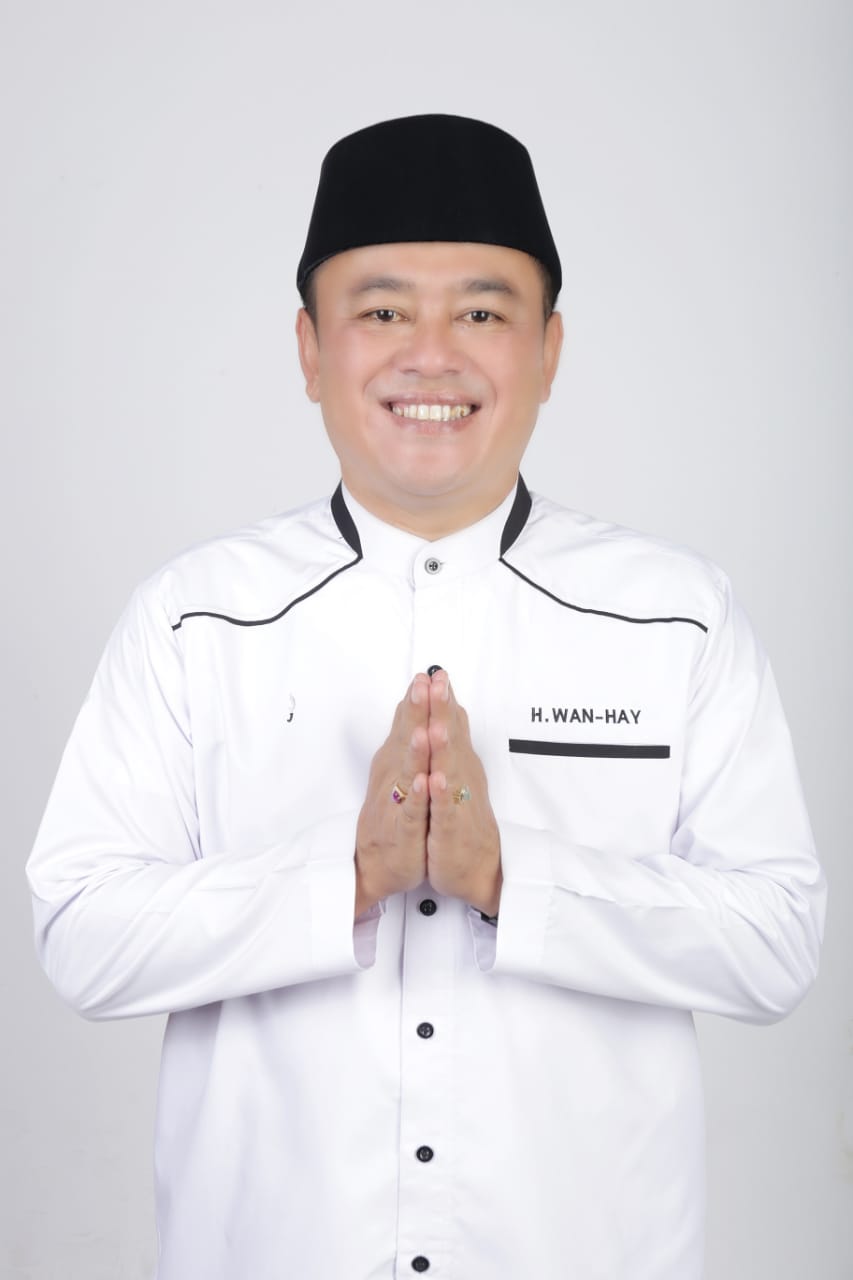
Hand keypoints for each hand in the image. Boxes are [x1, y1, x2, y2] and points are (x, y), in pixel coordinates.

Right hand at [354, 675, 429, 915]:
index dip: (420, 700)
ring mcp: (398, 804)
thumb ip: (406, 740)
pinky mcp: (405, 832)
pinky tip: (425, 783)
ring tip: (422, 729)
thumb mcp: (400, 774)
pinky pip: (412, 813)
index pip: (408, 725)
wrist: (378, 866)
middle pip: (405, 739)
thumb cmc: (394, 816)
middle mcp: (394, 779)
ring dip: (415, 750)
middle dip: (416, 711)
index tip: (430, 672)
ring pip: (407, 773)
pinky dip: (418, 797)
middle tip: (423, 683)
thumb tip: (412, 706)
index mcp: (397, 764)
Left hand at [426, 669, 501, 916]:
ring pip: (449, 771)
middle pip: (451, 739)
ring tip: (436, 724)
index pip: (451, 727)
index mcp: (457, 766)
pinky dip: (439, 795)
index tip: (435, 671)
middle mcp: (460, 779)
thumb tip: (449, 712)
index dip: (442, 700)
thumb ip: (451, 744)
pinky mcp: (450, 831)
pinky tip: (434, 780)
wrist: (476, 869)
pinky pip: (444, 811)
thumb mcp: (455, 778)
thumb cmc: (461, 821)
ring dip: (442, 747)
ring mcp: (456, 804)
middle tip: (439, 680)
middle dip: (443, 710)